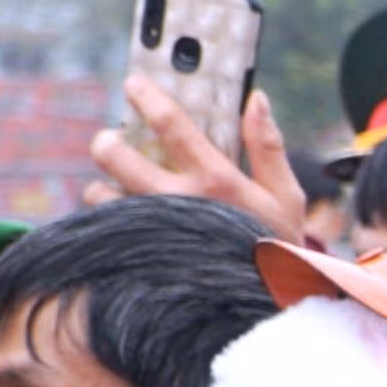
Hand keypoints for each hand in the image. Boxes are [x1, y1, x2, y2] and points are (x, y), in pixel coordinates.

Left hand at [89, 81, 313, 245]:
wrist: (266, 304)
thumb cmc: (276, 246)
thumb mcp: (285, 195)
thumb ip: (268, 145)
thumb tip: (257, 98)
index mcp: (215, 179)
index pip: (172, 125)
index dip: (148, 97)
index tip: (133, 82)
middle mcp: (177, 201)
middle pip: (116, 155)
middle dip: (107, 141)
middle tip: (112, 140)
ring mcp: (152, 230)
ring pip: (100, 195)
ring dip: (104, 189)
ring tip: (121, 193)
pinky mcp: (136, 254)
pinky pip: (103, 229)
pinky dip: (108, 222)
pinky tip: (125, 226)